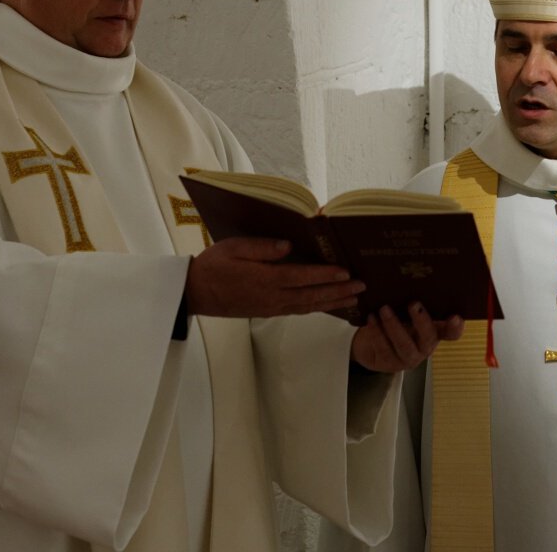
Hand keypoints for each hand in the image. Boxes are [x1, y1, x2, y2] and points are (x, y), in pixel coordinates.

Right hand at [185, 237, 363, 317]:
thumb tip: (288, 246)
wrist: (195, 293)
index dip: (325, 275)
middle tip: (362, 287)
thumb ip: (261, 248)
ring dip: (332, 302)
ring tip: (354, 298)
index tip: (346, 272)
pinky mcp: (269, 311)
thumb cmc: (214, 265)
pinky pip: (299, 310)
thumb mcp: (233, 248)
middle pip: (312, 296)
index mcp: (265, 280)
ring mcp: (272, 307)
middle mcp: (272, 297)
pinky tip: (328, 304)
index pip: (302, 277)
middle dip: (339, 291)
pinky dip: (317, 308)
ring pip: (308, 306)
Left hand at [350, 303, 464, 373]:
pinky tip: (371, 319)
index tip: (455, 316)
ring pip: (404, 345)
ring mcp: (408, 358)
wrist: (370, 344)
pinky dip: (377, 333)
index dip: (455, 327)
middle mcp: (424, 347)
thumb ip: (415, 301)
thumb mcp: (405, 311)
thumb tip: (414, 276)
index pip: (451, 333)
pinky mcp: (390, 364)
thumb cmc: (394, 320)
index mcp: (434, 332)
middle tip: (413, 303)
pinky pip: (384, 349)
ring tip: (384, 309)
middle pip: (428, 338)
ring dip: (394, 326)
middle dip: (421, 321)